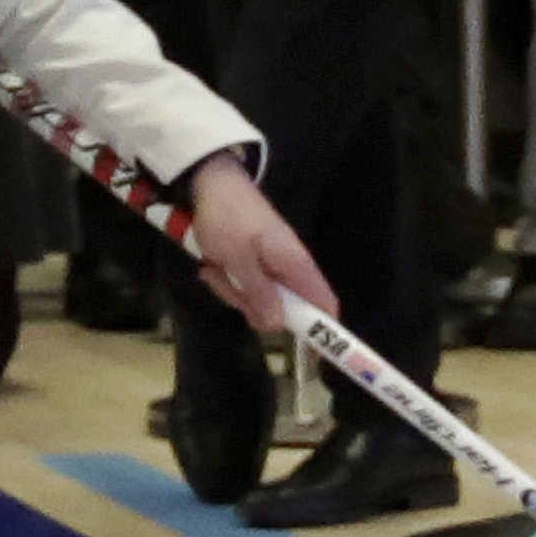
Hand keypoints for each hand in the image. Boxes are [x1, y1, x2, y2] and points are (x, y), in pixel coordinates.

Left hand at [180, 150, 336, 333]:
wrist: (210, 184)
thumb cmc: (227, 219)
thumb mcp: (237, 260)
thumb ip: (258, 293)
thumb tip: (279, 324)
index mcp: (296, 264)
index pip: (325, 303)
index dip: (324, 329)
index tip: (312, 352)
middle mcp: (289, 268)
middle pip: (285, 309)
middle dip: (255, 307)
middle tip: (231, 287)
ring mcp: (271, 265)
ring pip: (260, 299)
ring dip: (235, 291)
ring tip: (216, 268)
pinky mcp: (254, 262)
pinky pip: (246, 286)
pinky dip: (228, 281)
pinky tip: (213, 265)